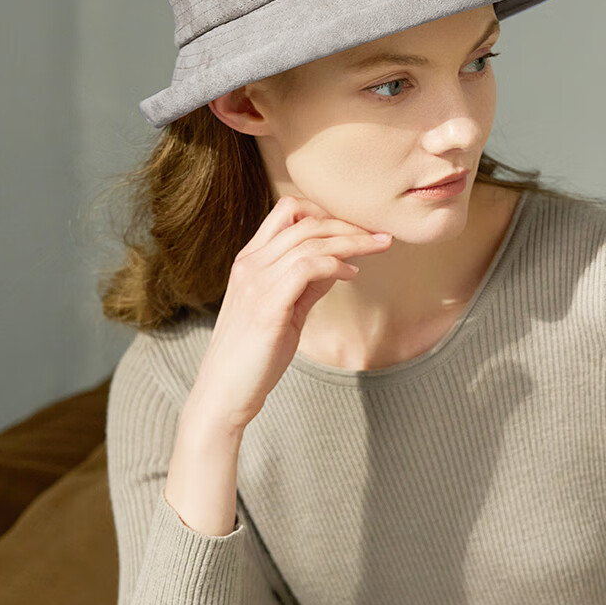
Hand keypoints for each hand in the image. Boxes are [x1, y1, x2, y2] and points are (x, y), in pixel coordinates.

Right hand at [188, 194, 392, 433]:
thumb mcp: (284, 311)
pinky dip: (336, 265)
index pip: (287, 212)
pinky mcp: (268, 306)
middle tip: (381, 235)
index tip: (357, 228)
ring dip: (352, 241)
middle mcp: (250, 265)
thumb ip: (306, 285)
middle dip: (349, 224)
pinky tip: (351, 275)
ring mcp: (256, 283)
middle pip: (305, 221)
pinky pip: (308, 268)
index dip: (327, 213)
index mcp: (250, 261)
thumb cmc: (254, 356)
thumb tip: (339, 266)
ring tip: (379, 247)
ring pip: (311, 241)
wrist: (224, 393)